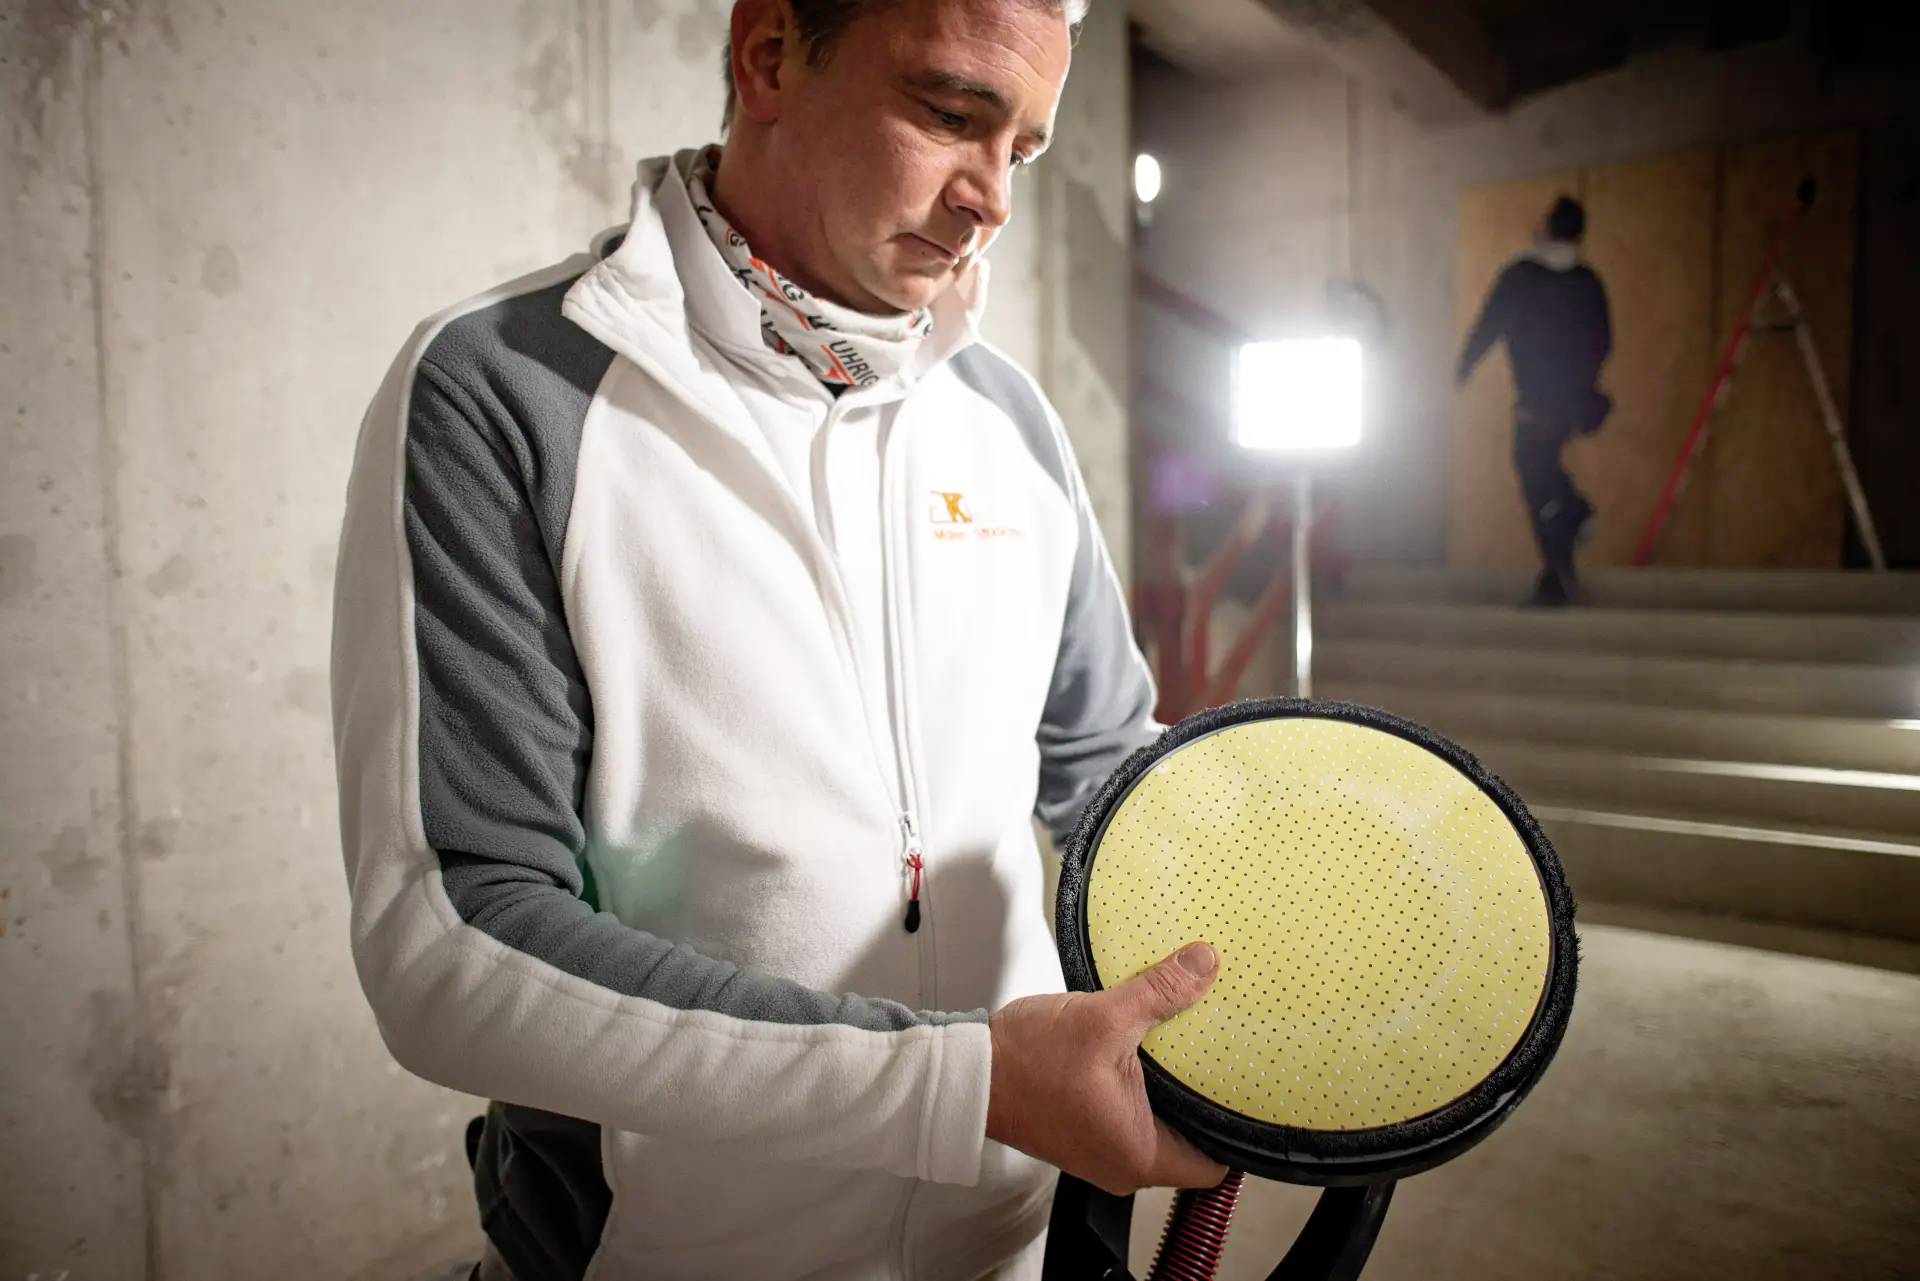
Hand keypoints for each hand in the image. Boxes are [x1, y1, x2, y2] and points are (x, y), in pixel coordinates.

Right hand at [985, 942, 1227, 1195]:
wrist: (968, 1072)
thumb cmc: (1023, 1064)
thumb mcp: (1103, 1019)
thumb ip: (1160, 993)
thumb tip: (1203, 965)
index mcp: (1139, 1154)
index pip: (1216, 1163)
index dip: (1238, 1128)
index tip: (1250, 1088)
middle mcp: (1124, 1164)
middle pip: (1191, 1141)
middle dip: (1206, 1098)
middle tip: (1225, 1055)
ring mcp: (1103, 1150)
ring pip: (1160, 1126)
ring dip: (1171, 1089)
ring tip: (1188, 1046)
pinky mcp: (1086, 1132)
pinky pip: (1131, 1115)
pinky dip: (1142, 1087)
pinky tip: (1145, 1049)